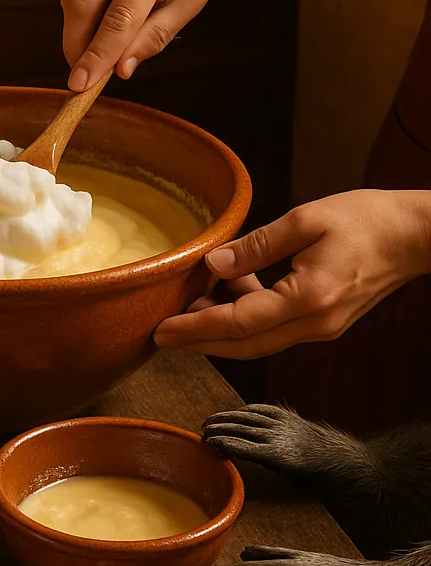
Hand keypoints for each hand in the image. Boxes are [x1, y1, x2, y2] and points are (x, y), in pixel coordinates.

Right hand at [62, 0, 250, 89]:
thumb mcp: (190, 3)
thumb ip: (154, 37)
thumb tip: (120, 70)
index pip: (117, 21)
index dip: (95, 57)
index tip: (79, 85)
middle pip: (82, 10)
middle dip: (77, 48)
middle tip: (83, 73)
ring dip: (78, 30)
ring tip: (100, 42)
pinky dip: (80, 7)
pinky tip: (102, 12)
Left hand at [153, 190, 430, 358]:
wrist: (417, 235)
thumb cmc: (366, 220)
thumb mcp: (304, 221)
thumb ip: (255, 246)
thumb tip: (213, 264)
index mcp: (308, 298)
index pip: (238, 324)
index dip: (195, 328)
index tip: (161, 331)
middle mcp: (314, 324)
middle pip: (244, 345)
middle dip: (199, 341)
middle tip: (162, 333)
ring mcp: (321, 328)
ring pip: (258, 341)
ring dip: (221, 328)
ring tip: (192, 301)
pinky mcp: (324, 322)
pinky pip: (275, 329)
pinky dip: (246, 317)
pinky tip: (233, 287)